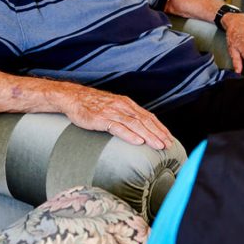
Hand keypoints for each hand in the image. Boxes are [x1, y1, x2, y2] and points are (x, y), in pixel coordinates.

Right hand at [58, 85, 173, 149]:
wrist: (73, 97)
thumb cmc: (93, 104)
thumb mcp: (113, 107)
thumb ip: (126, 116)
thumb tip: (140, 129)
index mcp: (127, 104)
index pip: (148, 116)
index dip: (160, 128)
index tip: (169, 139)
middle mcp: (122, 106)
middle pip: (144, 121)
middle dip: (158, 134)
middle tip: (168, 145)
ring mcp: (112, 112)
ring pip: (135, 124)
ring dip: (148, 135)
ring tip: (158, 145)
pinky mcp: (101, 118)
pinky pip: (118, 127)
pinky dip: (129, 135)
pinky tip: (138, 142)